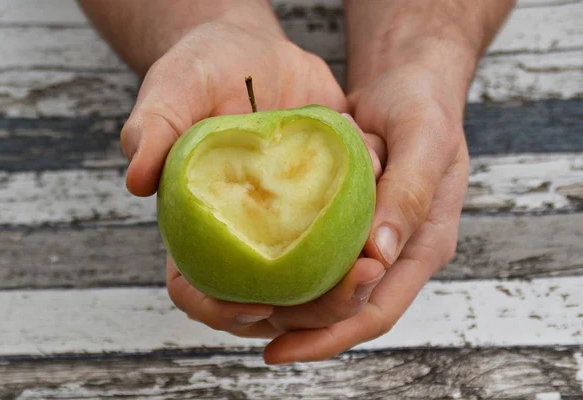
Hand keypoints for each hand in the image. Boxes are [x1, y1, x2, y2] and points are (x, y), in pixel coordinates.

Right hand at [113, 10, 390, 362]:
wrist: (253, 52)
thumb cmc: (200, 73)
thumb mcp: (172, 91)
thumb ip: (152, 130)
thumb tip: (135, 180)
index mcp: (200, 228)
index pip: (199, 290)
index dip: (223, 310)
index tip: (261, 304)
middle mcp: (246, 238)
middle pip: (273, 301)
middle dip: (310, 311)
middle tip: (347, 289)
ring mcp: (288, 226)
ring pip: (316, 281)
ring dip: (348, 287)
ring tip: (374, 266)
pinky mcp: (324, 204)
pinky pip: (346, 234)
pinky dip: (366, 234)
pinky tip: (383, 218)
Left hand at [260, 62, 470, 363]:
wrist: (407, 83)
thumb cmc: (423, 107)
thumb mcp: (425, 140)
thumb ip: (409, 193)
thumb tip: (379, 255)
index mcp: (422, 246)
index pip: (377, 310)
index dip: (332, 334)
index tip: (282, 347)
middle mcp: (396, 254)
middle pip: (345, 311)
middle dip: (300, 326)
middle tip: (245, 326)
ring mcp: (371, 240)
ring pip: (327, 290)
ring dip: (288, 305)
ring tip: (237, 309)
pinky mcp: (347, 223)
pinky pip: (316, 256)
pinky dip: (287, 268)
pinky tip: (250, 269)